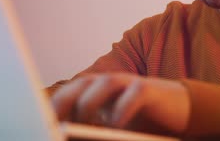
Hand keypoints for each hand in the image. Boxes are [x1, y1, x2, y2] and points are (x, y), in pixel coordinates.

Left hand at [50, 73, 189, 133]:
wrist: (178, 111)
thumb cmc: (141, 121)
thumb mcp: (111, 128)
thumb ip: (91, 130)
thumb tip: (65, 137)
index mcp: (95, 92)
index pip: (67, 94)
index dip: (52, 106)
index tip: (41, 122)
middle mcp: (109, 84)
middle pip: (80, 84)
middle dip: (64, 102)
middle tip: (54, 122)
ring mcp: (129, 84)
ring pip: (104, 83)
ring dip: (89, 103)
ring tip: (82, 122)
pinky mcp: (149, 89)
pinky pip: (134, 93)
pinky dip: (122, 109)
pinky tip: (116, 124)